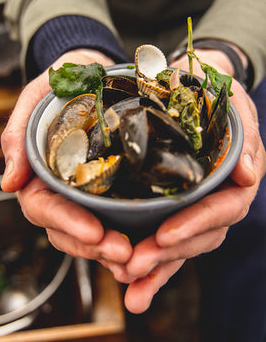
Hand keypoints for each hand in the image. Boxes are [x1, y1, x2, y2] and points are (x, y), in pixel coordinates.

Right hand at [1, 50, 132, 278]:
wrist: (95, 70)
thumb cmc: (62, 82)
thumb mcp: (35, 98)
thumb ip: (17, 136)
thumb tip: (8, 184)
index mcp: (36, 174)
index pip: (43, 208)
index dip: (66, 223)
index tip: (94, 231)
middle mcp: (59, 191)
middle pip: (67, 231)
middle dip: (93, 246)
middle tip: (125, 253)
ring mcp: (86, 195)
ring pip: (91, 236)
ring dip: (113, 250)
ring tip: (140, 257)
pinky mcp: (113, 193)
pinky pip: (117, 224)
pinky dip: (132, 240)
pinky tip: (152, 248)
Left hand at [118, 50, 265, 313]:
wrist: (190, 90)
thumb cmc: (212, 94)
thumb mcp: (231, 101)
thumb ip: (244, 133)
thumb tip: (249, 172)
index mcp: (235, 179)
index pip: (223, 209)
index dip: (196, 224)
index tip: (165, 234)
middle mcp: (217, 201)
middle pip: (200, 237)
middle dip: (168, 255)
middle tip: (134, 265)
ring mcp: (195, 212)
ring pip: (181, 249)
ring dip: (157, 271)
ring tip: (130, 287)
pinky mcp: (173, 216)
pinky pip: (165, 247)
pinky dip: (151, 269)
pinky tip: (130, 288)